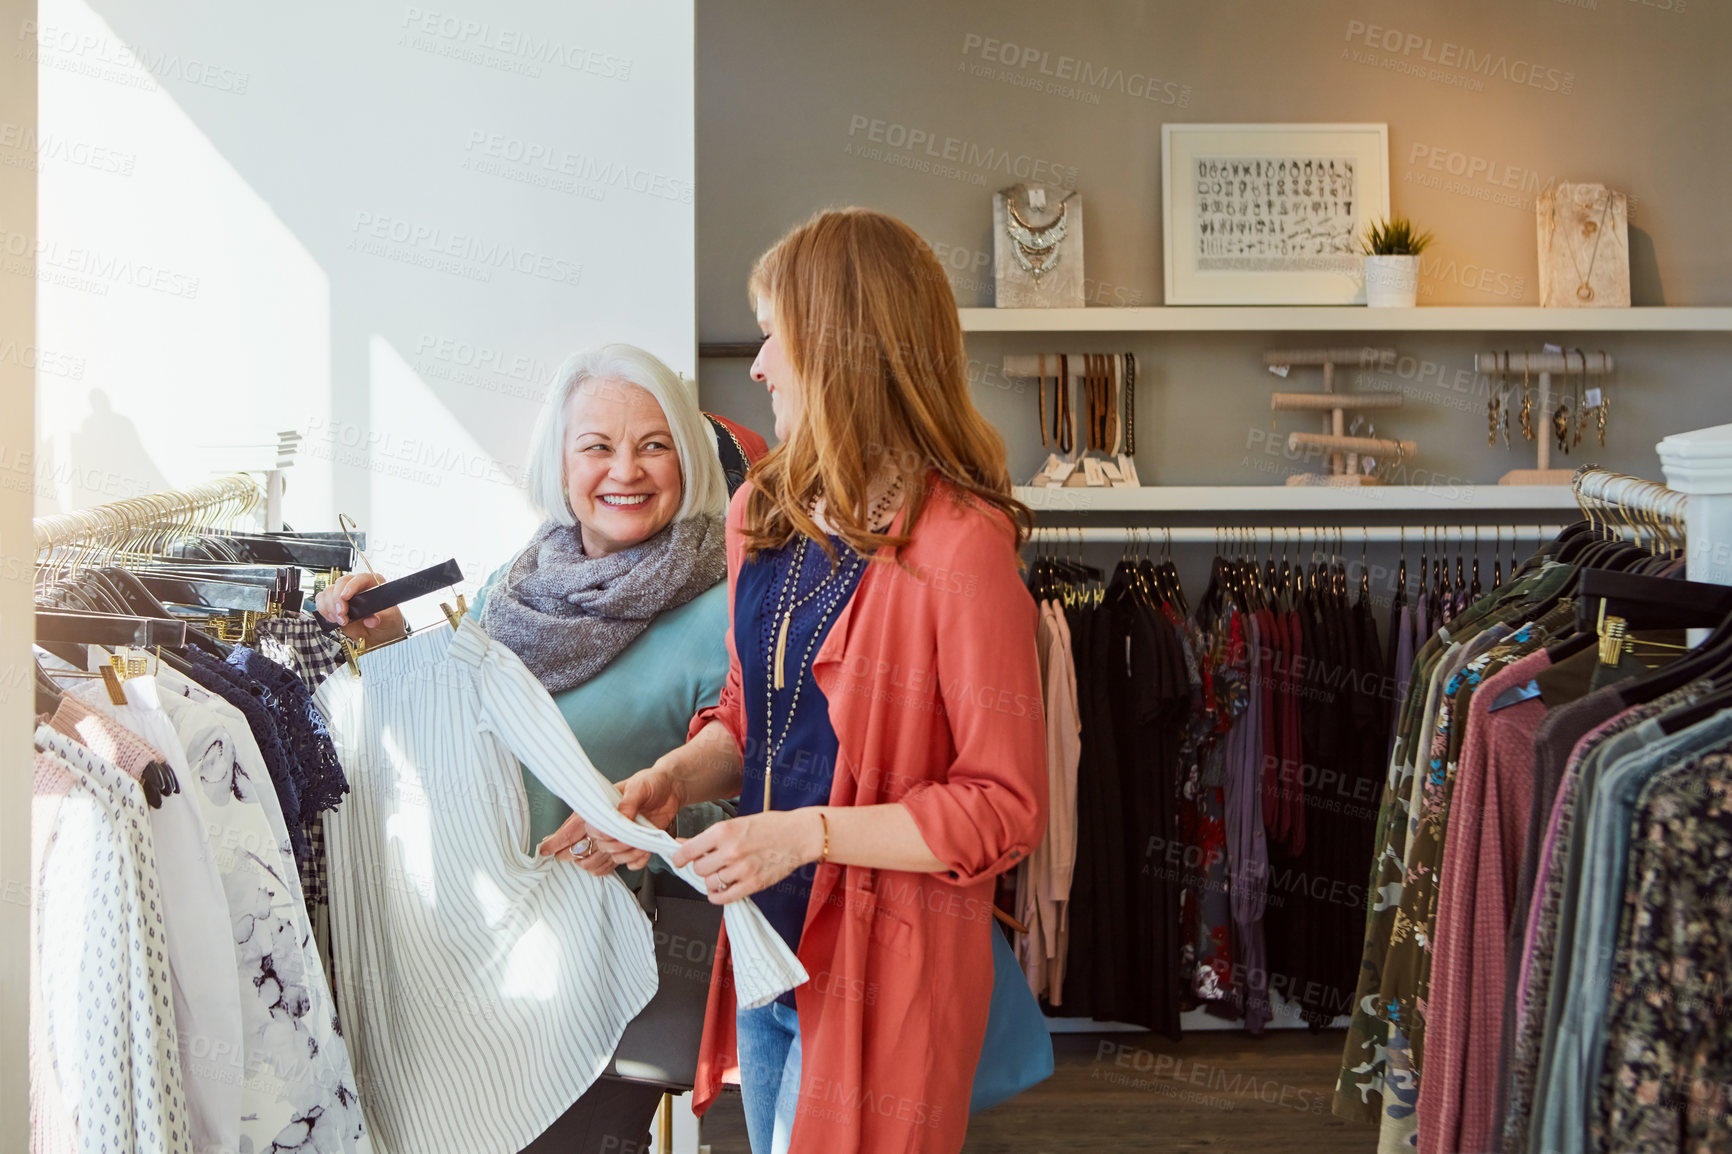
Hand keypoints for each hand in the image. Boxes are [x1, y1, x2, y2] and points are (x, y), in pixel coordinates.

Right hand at [314, 572, 405, 646]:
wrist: (379, 637)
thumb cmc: (387, 624)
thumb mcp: (390, 621)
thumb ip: (382, 619)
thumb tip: (371, 620)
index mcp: (374, 584)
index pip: (360, 578)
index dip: (351, 586)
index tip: (346, 597)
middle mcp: (357, 587)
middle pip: (341, 583)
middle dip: (337, 599)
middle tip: (342, 614)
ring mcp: (344, 595)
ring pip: (329, 591)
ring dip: (330, 606)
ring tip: (341, 620)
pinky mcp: (334, 604)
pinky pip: (321, 600)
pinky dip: (324, 609)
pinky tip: (333, 618)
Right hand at [537, 767, 684, 873]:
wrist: (671, 788)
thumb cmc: (650, 782)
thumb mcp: (639, 787)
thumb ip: (627, 804)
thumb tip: (619, 820)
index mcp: (598, 810)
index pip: (573, 828)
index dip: (559, 840)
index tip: (546, 851)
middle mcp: (604, 829)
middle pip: (587, 852)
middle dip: (604, 849)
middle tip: (621, 838)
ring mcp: (618, 841)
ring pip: (606, 861)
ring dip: (623, 855)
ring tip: (637, 841)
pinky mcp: (633, 848)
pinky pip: (628, 865)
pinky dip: (636, 861)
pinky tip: (644, 850)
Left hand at [671, 809, 822, 904]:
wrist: (798, 835)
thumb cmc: (770, 826)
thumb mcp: (737, 823)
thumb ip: (710, 837)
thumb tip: (683, 844)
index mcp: (724, 831)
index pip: (688, 851)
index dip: (679, 858)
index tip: (678, 860)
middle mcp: (730, 850)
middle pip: (699, 869)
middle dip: (701, 868)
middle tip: (710, 863)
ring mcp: (741, 869)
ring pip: (710, 883)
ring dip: (712, 881)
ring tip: (722, 874)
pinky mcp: (753, 884)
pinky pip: (724, 898)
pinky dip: (717, 896)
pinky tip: (720, 890)